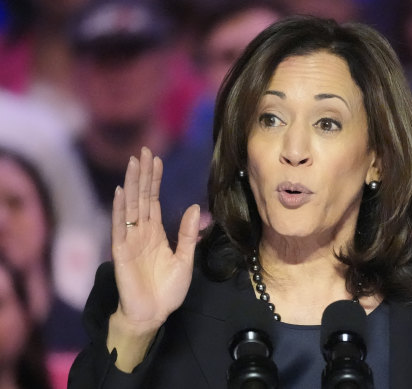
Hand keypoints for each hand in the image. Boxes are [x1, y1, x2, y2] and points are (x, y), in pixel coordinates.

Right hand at [111, 147, 199, 332]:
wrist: (153, 314)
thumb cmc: (167, 290)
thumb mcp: (185, 259)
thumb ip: (187, 235)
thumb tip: (196, 208)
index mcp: (155, 233)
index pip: (153, 200)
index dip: (154, 180)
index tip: (155, 159)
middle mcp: (141, 232)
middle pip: (141, 197)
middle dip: (142, 175)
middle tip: (143, 151)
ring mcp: (130, 240)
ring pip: (130, 207)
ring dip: (132, 185)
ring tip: (133, 163)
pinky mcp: (121, 252)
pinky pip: (120, 227)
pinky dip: (120, 210)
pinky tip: (121, 192)